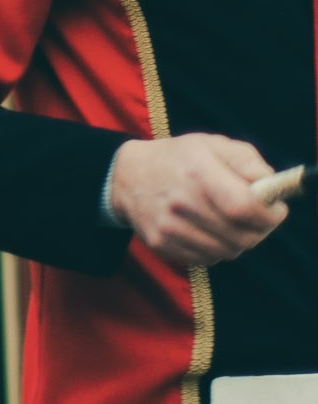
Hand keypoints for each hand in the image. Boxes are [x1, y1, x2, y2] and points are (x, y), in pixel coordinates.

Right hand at [107, 134, 287, 268]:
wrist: (127, 177)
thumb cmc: (179, 158)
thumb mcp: (213, 144)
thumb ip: (248, 161)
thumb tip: (271, 186)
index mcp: (198, 173)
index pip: (244, 206)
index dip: (269, 214)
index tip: (277, 209)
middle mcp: (181, 203)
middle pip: (241, 235)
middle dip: (261, 229)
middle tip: (261, 217)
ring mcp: (169, 228)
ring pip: (227, 251)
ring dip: (240, 240)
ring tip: (235, 222)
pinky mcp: (162, 245)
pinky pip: (207, 259)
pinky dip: (218, 248)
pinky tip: (213, 230)